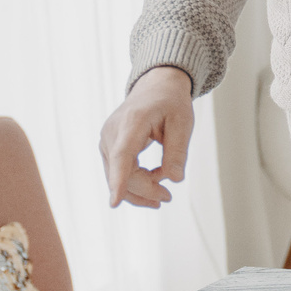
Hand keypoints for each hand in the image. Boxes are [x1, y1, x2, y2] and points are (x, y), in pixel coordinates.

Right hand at [100, 66, 193, 207]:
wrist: (156, 88)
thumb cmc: (170, 103)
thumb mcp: (183, 124)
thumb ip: (178, 151)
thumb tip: (175, 179)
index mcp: (132, 122)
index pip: (122, 155)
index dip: (119, 180)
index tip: (114, 203)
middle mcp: (113, 132)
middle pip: (122, 172)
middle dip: (144, 190)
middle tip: (167, 197)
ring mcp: (107, 140)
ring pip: (117, 176)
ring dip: (139, 189)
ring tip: (163, 194)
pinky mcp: (108, 147)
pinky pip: (117, 172)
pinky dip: (135, 181)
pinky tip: (153, 180)